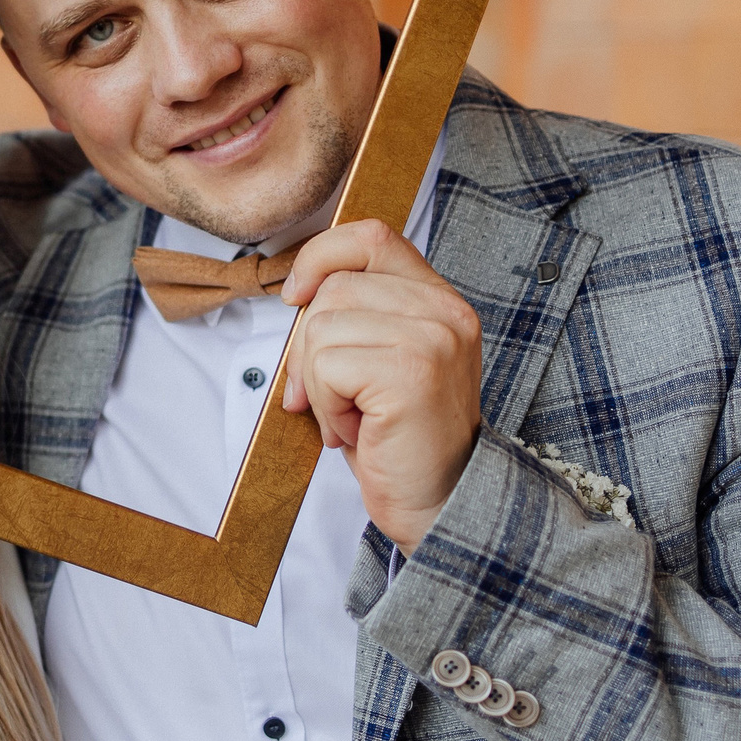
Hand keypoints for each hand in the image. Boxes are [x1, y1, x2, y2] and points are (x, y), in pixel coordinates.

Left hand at [278, 218, 482, 551]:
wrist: (438, 503)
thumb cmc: (399, 438)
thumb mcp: (376, 361)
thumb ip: (353, 316)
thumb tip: (295, 295)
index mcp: (438, 299)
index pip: (370, 237)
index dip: (320, 256)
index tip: (296, 297)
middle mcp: (445, 310)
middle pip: (333, 289)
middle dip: (309, 349)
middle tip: (334, 399)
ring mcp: (433, 338)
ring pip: (321, 329)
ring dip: (318, 384)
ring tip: (354, 416)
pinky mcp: (413, 372)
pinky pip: (326, 366)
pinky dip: (326, 405)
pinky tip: (359, 429)